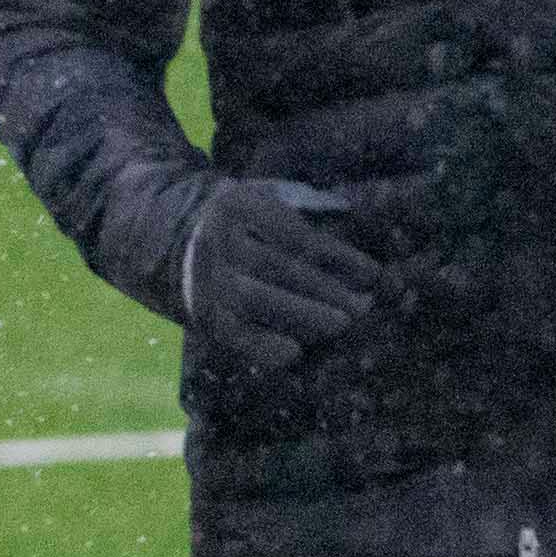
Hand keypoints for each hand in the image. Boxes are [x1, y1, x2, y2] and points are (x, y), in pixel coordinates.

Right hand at [181, 178, 379, 372]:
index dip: (335, 255)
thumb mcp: (271, 202)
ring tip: (342, 324)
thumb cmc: (251, 227)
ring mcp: (208, 279)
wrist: (183, 248)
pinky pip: (233, 333)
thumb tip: (361, 257)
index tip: (372, 274)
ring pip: (255, 298)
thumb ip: (310, 220)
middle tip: (363, 307)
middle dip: (323, 288)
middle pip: (275, 266)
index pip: (293, 233)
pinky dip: (262, 346)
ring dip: (303, 315)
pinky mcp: (204, 314)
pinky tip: (293, 354)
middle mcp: (218, 240)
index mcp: (239, 205)